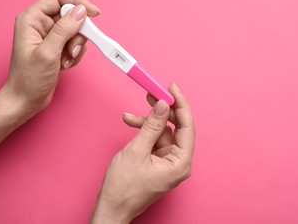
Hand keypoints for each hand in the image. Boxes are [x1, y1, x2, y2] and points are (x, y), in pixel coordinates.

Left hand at [2, 0, 99, 113]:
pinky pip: (76, 43)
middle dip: (78, 33)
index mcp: (32, 19)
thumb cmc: (29, 79)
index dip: (78, 2)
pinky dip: (75, 54)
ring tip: (65, 60)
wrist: (27, 100)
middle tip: (73, 49)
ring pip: (76, 30)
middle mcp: (40, 24)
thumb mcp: (48, 53)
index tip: (94, 13)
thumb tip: (80, 12)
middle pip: (70, 15)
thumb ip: (64, 30)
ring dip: (76, 47)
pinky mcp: (58, 46)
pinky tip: (65, 64)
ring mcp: (50, 36)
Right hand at [90, 83, 195, 223]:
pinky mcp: (158, 162)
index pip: (187, 126)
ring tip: (129, 115)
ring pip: (162, 132)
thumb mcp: (137, 150)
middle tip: (151, 94)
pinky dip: (144, 132)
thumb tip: (163, 105)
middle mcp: (178, 162)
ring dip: (147, 122)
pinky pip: (155, 140)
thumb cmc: (123, 188)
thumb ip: (151, 126)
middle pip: (176, 127)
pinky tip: (130, 124)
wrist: (111, 208)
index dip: (180, 105)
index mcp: (180, 162)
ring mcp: (168, 162)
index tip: (171, 88)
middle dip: (162, 111)